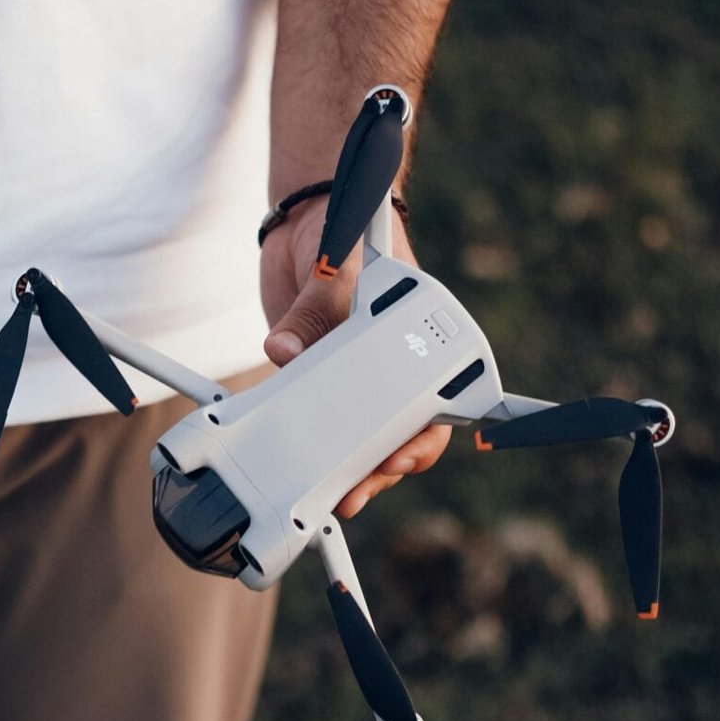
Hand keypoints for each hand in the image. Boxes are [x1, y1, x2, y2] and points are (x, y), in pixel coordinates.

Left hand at [259, 200, 449, 519]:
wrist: (303, 224)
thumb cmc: (337, 233)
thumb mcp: (332, 266)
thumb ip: (312, 308)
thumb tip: (283, 351)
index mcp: (417, 333)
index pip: (436, 395)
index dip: (423, 434)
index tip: (401, 455)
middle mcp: (393, 361)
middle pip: (404, 428)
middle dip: (384, 465)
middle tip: (360, 487)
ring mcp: (357, 375)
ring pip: (365, 436)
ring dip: (353, 468)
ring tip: (336, 496)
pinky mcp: (320, 381)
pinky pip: (323, 423)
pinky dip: (315, 449)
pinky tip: (305, 474)